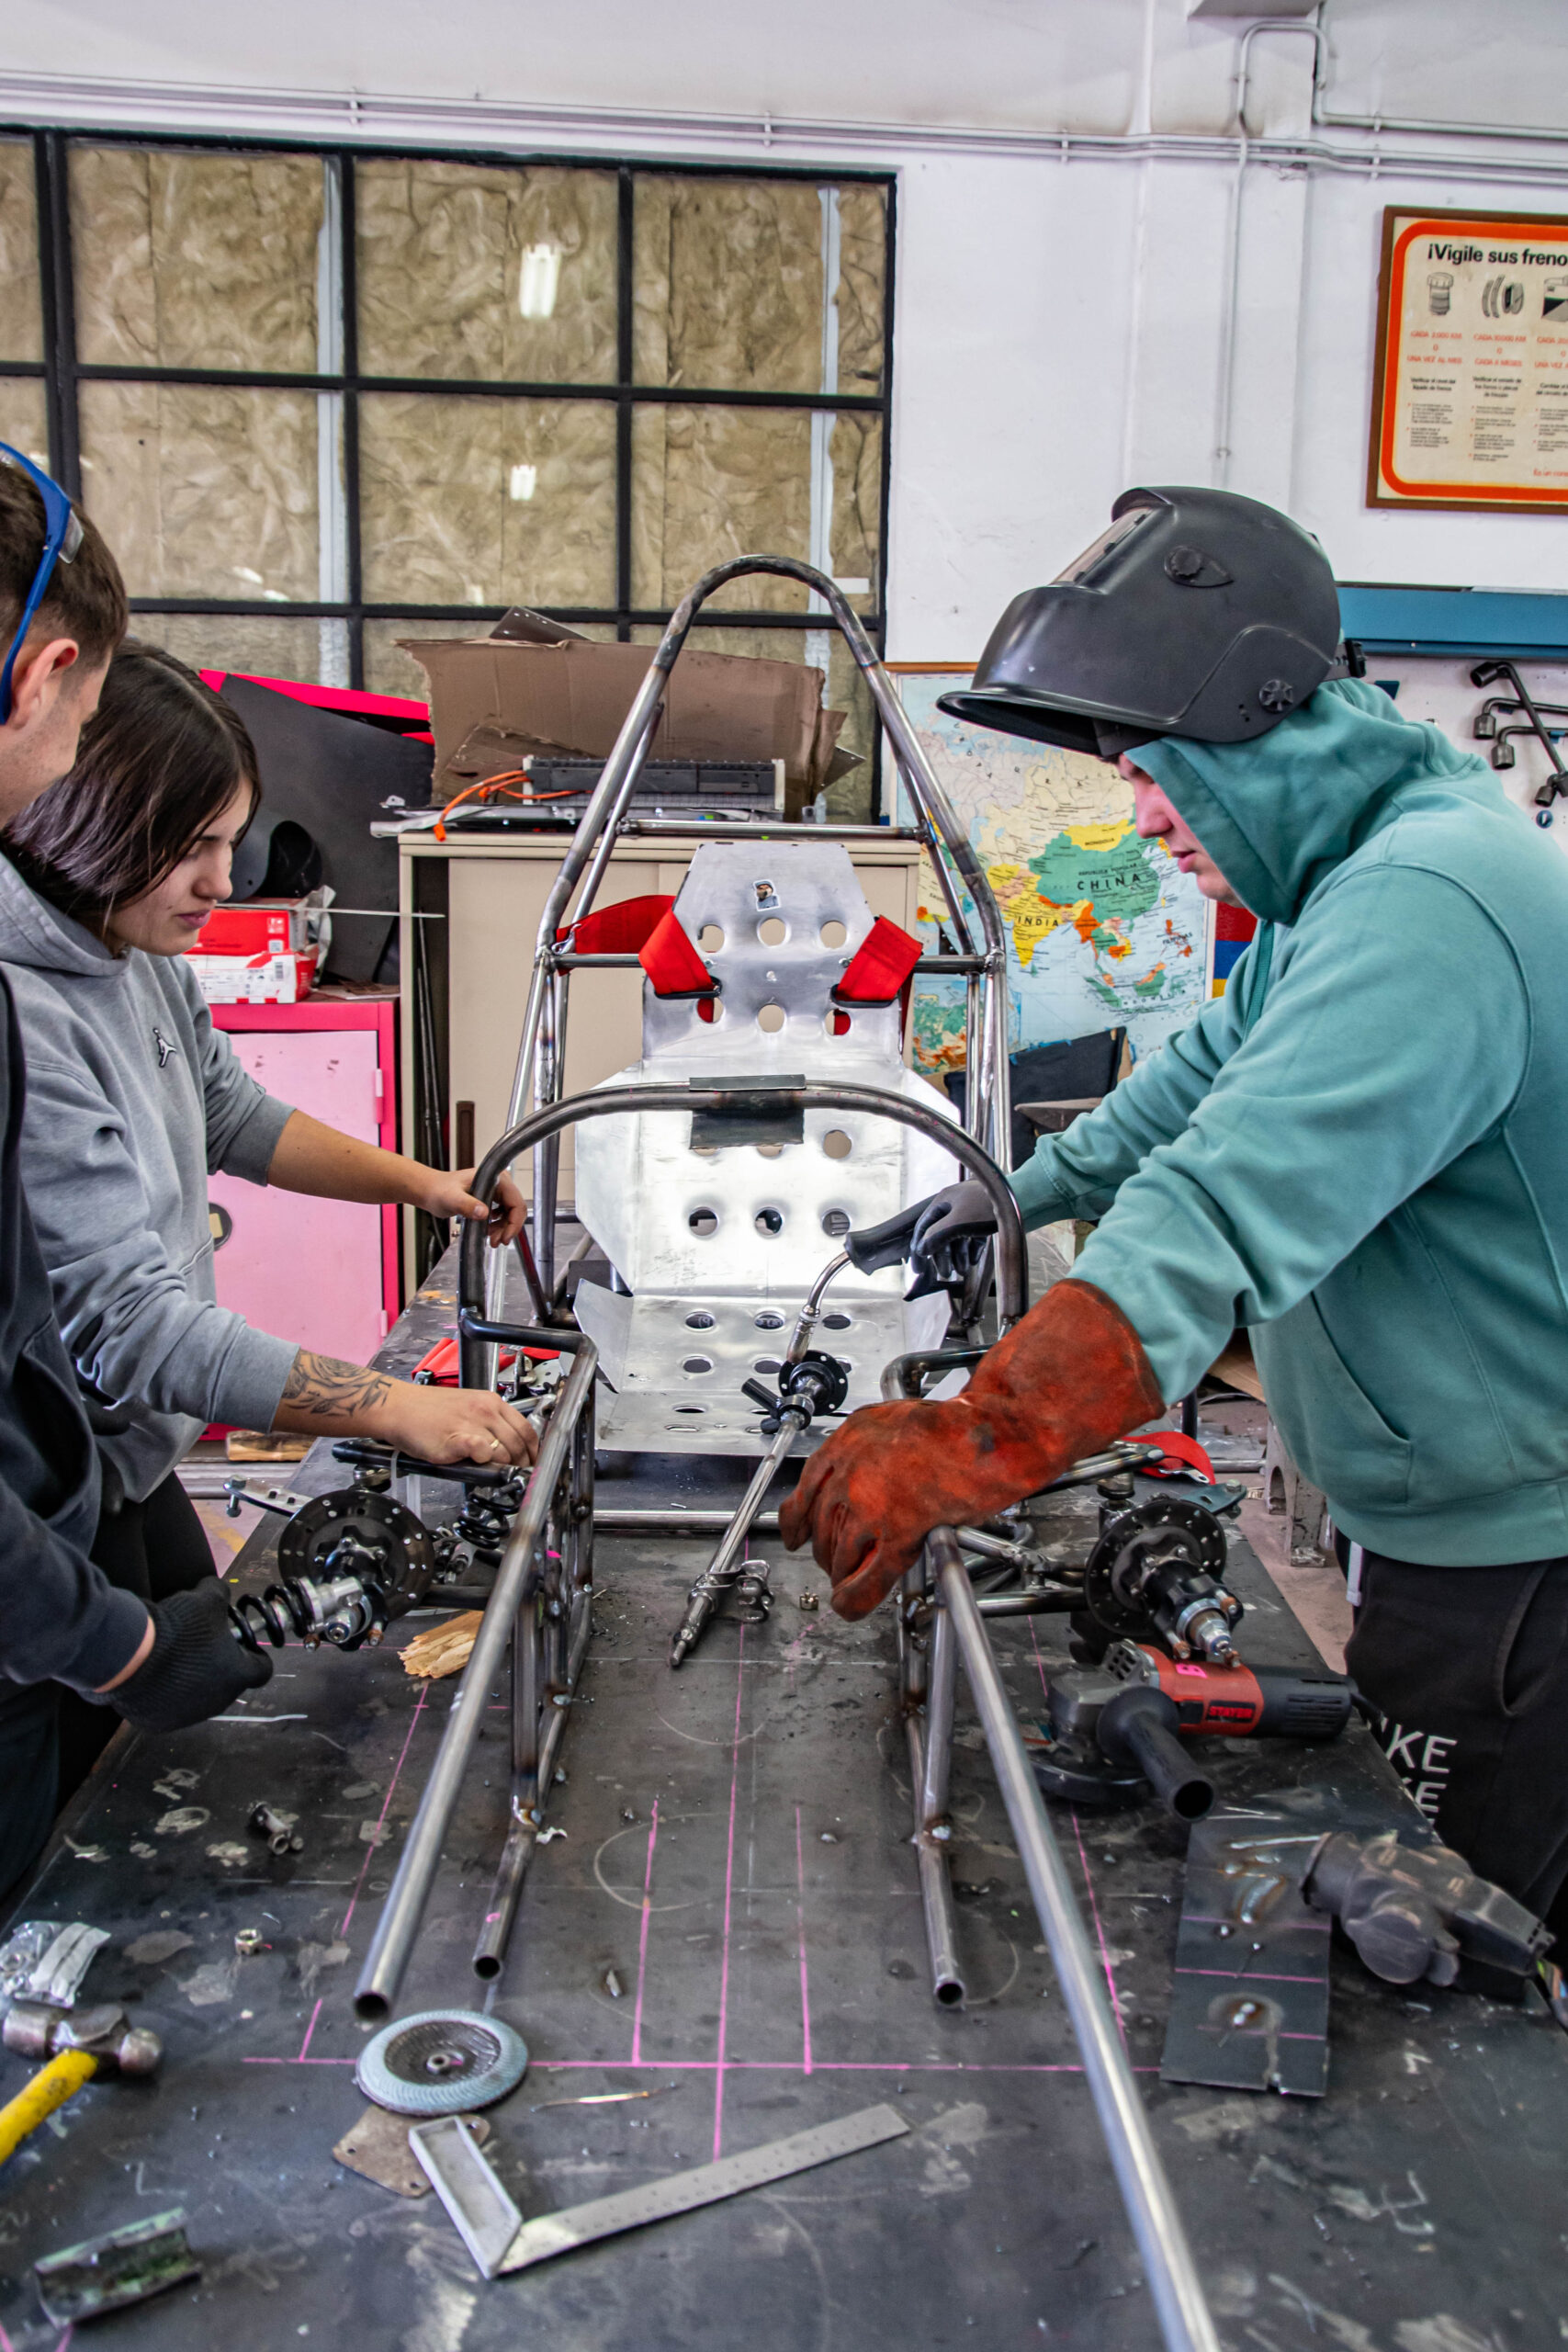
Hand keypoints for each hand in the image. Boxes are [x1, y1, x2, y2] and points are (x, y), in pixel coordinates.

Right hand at [111, 1578, 272, 1733]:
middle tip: (201, 1648)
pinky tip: (154, 1676)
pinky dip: (166, 1695)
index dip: (255, 1656)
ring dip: (193, 1683)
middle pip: (227, 1684)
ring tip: (174, 1661)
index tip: (243, 1646)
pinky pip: (169, 1708)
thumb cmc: (177, 1629)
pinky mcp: (161, 1723)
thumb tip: (218, 1593)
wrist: (131, 1655)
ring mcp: (188, 1716)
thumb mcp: (208, 1599)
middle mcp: (217, 1702)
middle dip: (219, 1667)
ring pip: (199, 1698)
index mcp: (237, 1675)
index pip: (261, 1670)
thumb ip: (221, 1595)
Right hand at [373, 1378, 537, 1468]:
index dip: (533, 1450)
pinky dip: (485, 1460)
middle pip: (518, 1443)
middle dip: (521, 1463)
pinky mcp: (456, 1439)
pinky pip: (483, 1452)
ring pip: (504, 1451)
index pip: (526, 1429)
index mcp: (491, 1402)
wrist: (400, 1408)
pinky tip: (478, 1462)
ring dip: (503, 1465)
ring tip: (495, 1471)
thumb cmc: (428, 1410)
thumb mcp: (469, 1406)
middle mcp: (485, 1410)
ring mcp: (472, 1424)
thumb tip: (510, 1447)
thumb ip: (490, 1423)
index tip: (533, 1462)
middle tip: (518, 1474)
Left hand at [421, 1165, 526, 1247]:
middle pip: (515, 1209)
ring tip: (491, 1239)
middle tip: (497, 1242)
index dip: (514, 1222)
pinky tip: (488, 1231)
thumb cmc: (439, 1190)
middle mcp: (499, 1183)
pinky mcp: (491, 1199)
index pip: (516, 1202)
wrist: (431, 1192)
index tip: (505, 1237)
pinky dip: (498, 1226)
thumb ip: (467, 1205)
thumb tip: (484, 1213)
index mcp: (495, 1178)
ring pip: (510, 1214)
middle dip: (508, 1228)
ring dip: (503, 1229)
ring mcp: (496, 1191)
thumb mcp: (451, 1199)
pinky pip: (502, 1215)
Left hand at [780, 1279, 1163, 1618]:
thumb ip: (870, 1452)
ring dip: (843, 1573)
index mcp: (849, 1439)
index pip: (806, 1488)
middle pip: (821, 1525)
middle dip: (827, 1551)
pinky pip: (867, 1575)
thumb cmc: (960, 1426)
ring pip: (839, 1553)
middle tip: (837, 1563)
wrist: (992, 1431)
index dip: (797, 1521)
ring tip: (850, 1582)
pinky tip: (850, 1604)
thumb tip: (860, 1480)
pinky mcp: (898, 1529)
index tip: (795, 1535)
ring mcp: (870, 1501)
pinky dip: (855, 1596)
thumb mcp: (896, 1422)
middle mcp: (851, 1469)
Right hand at [844, 1179, 998, 1298]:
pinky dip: (971, 1249)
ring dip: (957, 1255)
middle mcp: (955, 1205)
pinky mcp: (986, 1218)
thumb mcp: (957, 1222)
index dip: (919, 1248)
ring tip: (962, 1271)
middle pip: (941, 1234)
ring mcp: (971, 1211)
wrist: (1023, 1198)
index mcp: (944, 1201)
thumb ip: (937, 1236)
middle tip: (945, 1274)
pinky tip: (973, 1261)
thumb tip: (920, 1250)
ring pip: (958, 1237)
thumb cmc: (988, 1207)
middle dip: (942, 1256)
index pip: (924, 1227)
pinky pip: (973, 1236)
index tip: (918, 1269)